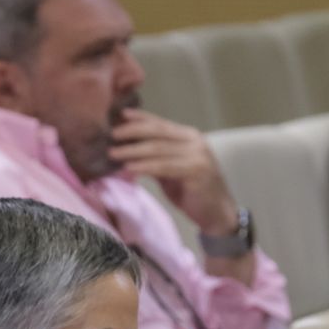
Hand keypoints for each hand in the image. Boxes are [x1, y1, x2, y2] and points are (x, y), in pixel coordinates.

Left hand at [109, 108, 238, 235]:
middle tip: (111, 135)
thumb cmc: (192, 192)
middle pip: (158, 132)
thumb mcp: (170, 171)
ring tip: (113, 153)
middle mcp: (195, 142)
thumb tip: (127, 150)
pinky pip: (164, 167)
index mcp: (189, 137)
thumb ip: (155, 158)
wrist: (217, 213)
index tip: (120, 115)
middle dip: (132, 132)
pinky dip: (145, 167)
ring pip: (158, 149)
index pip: (160, 124)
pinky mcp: (196, 171)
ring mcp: (197, 155)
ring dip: (133, 151)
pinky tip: (129, 168)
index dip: (140, 118)